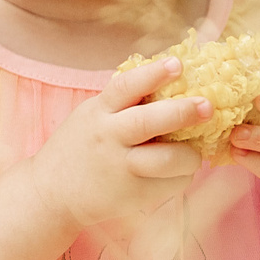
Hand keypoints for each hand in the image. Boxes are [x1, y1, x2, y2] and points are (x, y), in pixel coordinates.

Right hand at [32, 56, 208, 229]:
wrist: (51, 193)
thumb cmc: (81, 148)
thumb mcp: (92, 117)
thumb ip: (122, 104)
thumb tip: (173, 84)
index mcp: (98, 112)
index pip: (126, 87)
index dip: (153, 74)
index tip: (177, 64)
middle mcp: (108, 138)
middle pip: (149, 122)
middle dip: (183, 112)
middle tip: (208, 106)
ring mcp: (120, 168)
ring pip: (167, 159)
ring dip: (190, 156)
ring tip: (193, 154)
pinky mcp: (132, 195)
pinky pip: (171, 184)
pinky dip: (181, 177)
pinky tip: (175, 173)